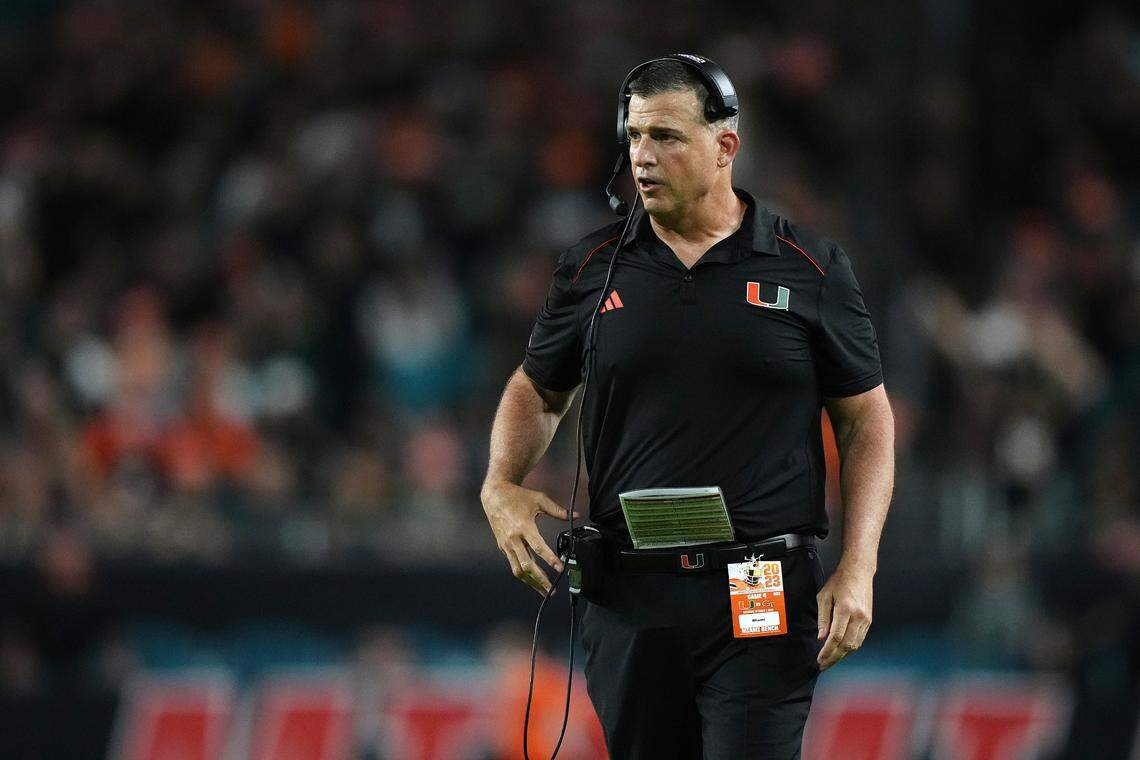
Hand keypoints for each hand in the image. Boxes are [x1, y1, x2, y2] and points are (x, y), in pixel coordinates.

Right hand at [481, 480, 576, 595]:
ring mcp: (506, 544)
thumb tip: (576, 515)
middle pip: (527, 565)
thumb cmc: (518, 496)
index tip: (560, 568)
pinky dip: (523, 574)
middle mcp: (513, 538)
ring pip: (517, 570)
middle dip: (540, 579)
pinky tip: (532, 579)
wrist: (494, 495)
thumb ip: (558, 510)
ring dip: (531, 582)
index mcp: (524, 526)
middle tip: (553, 590)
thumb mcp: (539, 499)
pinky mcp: (502, 547)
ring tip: (543, 591)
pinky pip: (513, 564)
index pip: (538, 547)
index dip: (550, 559)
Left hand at [816, 562, 873, 670]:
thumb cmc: (839, 582)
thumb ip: (823, 618)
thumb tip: (822, 637)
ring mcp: (866, 619)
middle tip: (823, 665)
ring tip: (830, 660)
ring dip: (842, 655)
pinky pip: (859, 639)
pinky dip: (850, 648)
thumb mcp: (824, 596)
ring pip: (855, 645)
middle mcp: (858, 616)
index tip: (820, 659)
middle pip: (847, 645)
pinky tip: (841, 651)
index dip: (828, 651)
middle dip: (834, 658)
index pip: (836, 637)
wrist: (859, 572)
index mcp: (846, 609)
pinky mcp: (868, 621)